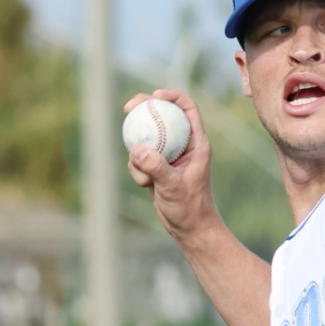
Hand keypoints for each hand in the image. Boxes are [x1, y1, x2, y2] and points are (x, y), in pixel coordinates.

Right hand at [122, 87, 216, 246]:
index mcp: (196, 143)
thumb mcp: (173, 187)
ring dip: (137, 152)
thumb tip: (136, 149)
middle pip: (162, 115)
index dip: (173, 96)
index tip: (155, 96)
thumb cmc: (190, 209)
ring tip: (145, 176)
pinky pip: (139, 158)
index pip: (187, 109)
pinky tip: (145, 184)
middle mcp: (183, 146)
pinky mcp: (156, 167)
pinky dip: (137, 169)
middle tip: (128, 108)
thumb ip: (156, 167)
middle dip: (144, 109)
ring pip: (146, 137)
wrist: (189, 229)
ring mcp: (168, 156)